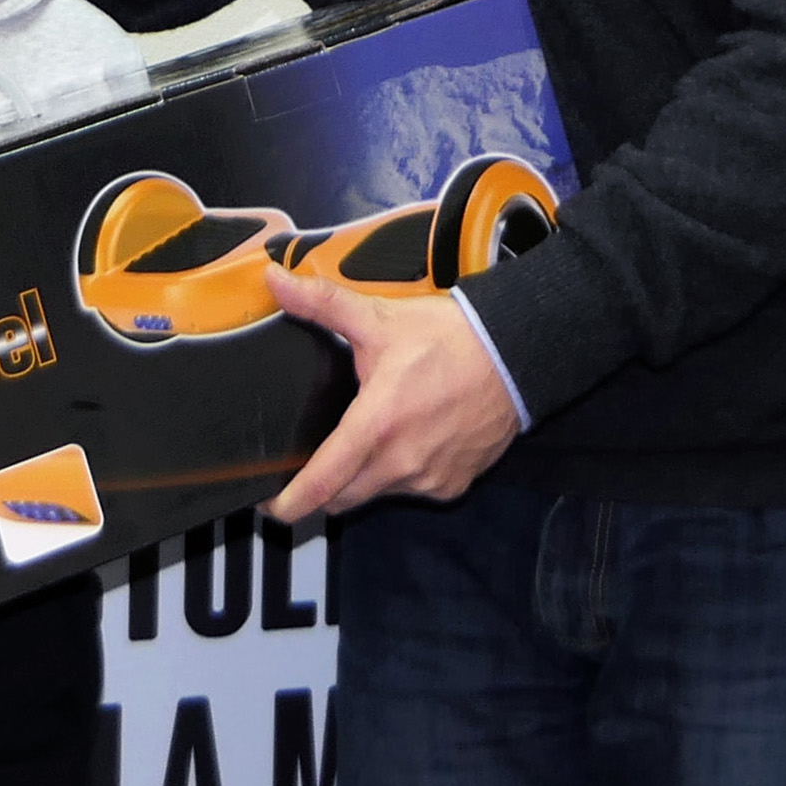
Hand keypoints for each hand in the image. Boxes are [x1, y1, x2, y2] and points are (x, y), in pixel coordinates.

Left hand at [263, 272, 519, 520]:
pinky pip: (413, 490)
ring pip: (377, 493)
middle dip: (322, 487)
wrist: (516, 354)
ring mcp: (429, 479)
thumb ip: (321, 304)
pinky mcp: (453, 484)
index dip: (288, 503)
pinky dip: (402, 475)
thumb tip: (274, 279)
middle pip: (342, 498)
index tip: (269, 506)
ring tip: (368, 439)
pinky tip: (408, 442)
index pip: (321, 484)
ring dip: (364, 477)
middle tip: (313, 464)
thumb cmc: (448, 338)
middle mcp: (401, 463)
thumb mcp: (378, 319)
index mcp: (375, 427)